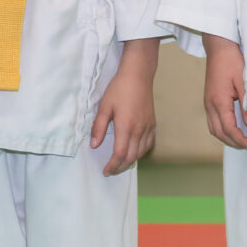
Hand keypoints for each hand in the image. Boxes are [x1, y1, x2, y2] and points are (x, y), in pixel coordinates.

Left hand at [90, 39, 160, 175]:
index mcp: (125, 127)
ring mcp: (148, 127)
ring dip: (130, 161)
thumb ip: (98, 127)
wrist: (138, 75)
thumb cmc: (119, 89)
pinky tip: (134, 150)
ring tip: (120, 162)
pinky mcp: (153, 124)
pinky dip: (141, 151)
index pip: (120, 154)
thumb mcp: (104, 107)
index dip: (112, 166)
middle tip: (111, 170)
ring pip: (141, 152)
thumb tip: (94, 145)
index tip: (105, 171)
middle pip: (131, 157)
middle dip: (120, 167)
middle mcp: (139, 130)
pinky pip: (148, 143)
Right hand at [203, 37, 246, 150]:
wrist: (219, 48)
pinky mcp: (209, 99)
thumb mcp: (244, 81)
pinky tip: (234, 128)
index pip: (229, 128)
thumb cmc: (232, 61)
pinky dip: (223, 129)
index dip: (240, 139)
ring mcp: (207, 102)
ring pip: (214, 128)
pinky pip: (213, 121)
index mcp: (218, 101)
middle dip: (234, 142)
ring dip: (227, 137)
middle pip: (219, 133)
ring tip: (242, 140)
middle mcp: (209, 105)